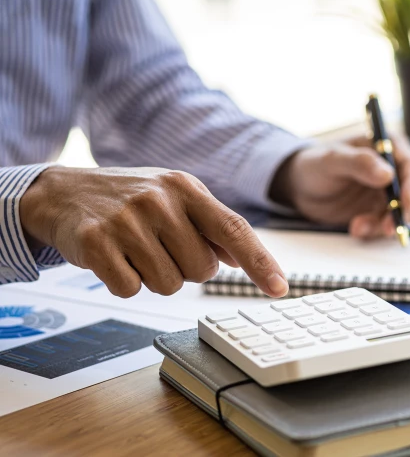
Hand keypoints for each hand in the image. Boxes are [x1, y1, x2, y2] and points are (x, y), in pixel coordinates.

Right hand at [20, 167, 287, 297]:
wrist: (63, 192)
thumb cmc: (129, 198)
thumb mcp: (174, 198)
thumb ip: (211, 227)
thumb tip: (242, 259)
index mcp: (186, 188)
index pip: (234, 229)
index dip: (260, 263)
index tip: (280, 288)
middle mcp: (159, 200)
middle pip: (201, 270)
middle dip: (185, 270)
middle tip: (160, 248)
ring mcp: (126, 220)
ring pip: (168, 285)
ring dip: (154, 278)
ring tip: (135, 251)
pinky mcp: (95, 242)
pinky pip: (130, 289)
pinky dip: (124, 282)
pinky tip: (113, 258)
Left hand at [270, 135, 409, 237]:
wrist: (299, 187)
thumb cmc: (315, 164)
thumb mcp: (332, 160)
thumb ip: (359, 163)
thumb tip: (387, 174)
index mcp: (388, 146)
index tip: (406, 203)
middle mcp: (394, 168)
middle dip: (405, 211)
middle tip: (389, 227)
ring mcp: (388, 192)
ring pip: (404, 212)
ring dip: (385, 224)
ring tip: (358, 227)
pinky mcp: (379, 211)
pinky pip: (386, 224)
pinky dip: (374, 230)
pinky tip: (356, 228)